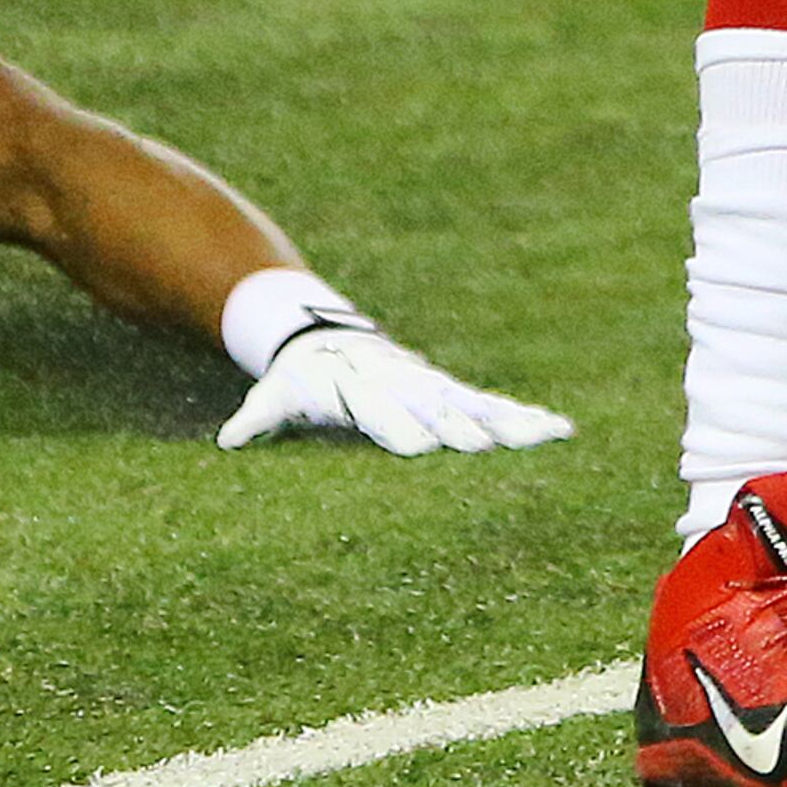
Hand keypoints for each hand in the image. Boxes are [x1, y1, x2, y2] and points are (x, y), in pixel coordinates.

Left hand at [218, 325, 574, 456]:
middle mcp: (402, 386)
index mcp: (360, 390)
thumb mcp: (278, 394)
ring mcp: (430, 388)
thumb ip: (258, 418)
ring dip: (508, 422)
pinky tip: (559, 430)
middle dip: (456, 427)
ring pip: (474, 405)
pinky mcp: (449, 392)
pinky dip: (524, 417)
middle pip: (433, 409)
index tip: (418, 448)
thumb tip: (227, 440)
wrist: (325, 337)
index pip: (379, 412)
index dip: (397, 429)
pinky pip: (490, 405)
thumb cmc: (300, 379)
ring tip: (548, 433)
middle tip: (481, 447)